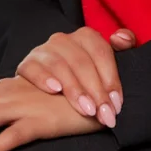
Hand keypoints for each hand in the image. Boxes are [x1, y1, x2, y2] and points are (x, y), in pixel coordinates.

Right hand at [13, 25, 136, 127]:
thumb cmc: (86, 78)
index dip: (111, 78)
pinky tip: (54, 90)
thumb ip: (122, 48)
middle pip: (82, 62)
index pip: (101, 52)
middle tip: (103, 114)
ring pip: (59, 65)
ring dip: (74, 89)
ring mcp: (44, 50)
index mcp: (86, 36)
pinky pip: (32, 67)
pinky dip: (43, 77)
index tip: (116, 104)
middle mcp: (64, 39)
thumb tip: (122, 39)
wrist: (50, 89)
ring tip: (86, 109)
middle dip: (95, 91)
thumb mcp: (106, 64)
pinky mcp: (27, 64)